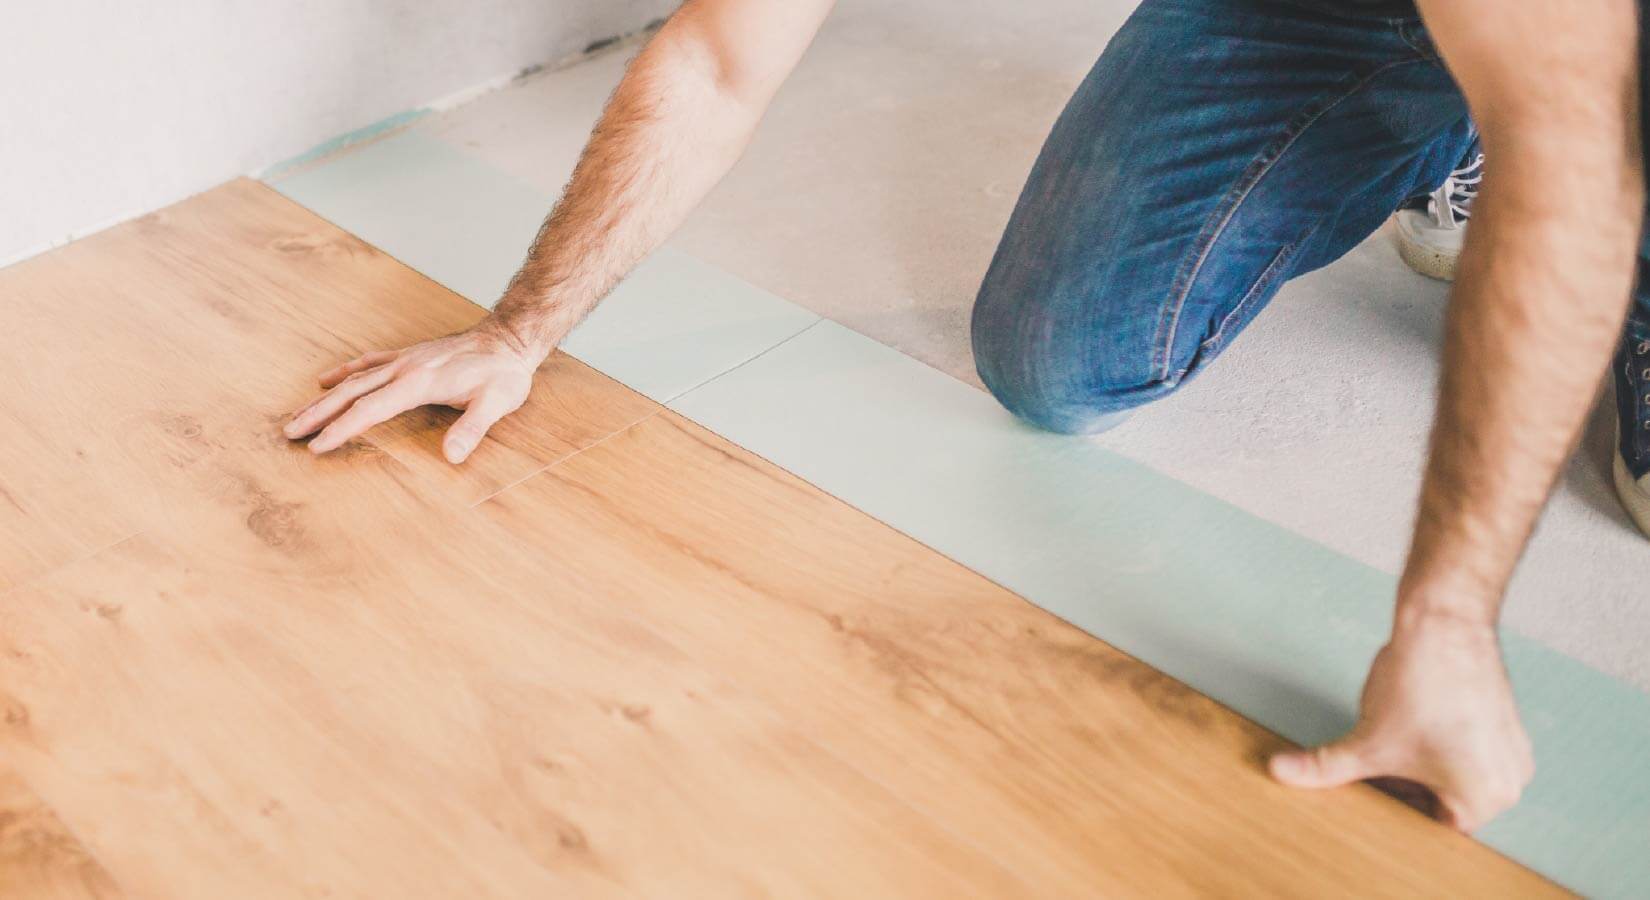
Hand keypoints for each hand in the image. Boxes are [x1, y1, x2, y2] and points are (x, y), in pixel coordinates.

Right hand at [284, 318, 545, 462]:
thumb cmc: (503, 374)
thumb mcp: (497, 403)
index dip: (342, 429)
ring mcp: (404, 360)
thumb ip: (472, 428)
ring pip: (354, 379)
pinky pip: (368, 363)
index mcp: (419, 383)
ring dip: (323, 398)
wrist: (508, 338)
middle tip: (289, 433)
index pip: (371, 410)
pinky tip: (327, 379)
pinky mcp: (409, 356)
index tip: (317, 446)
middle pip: (351, 394)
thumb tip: (451, 456)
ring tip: (296, 414)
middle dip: (318, 414)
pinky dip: (345, 372)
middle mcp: (404, 369)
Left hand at [1268, 614, 1533, 831]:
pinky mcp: (1500, 719)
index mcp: (1487, 797)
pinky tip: (1401, 727)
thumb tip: (1280, 772)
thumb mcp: (1367, 740)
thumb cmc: (1422, 683)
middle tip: (1365, 776)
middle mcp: (1509, 779)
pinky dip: (1430, 744)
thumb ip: (1323, 766)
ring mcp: (1508, 747)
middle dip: (1400, 788)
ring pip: (1449, 773)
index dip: (1392, 813)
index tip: (1364, 803)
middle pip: (1441, 801)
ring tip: (1381, 747)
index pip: (1431, 827)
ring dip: (1412, 765)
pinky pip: (1461, 747)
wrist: (1444, 620)